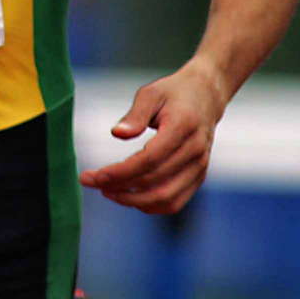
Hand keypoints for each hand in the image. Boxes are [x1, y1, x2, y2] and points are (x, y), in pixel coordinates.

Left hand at [79, 67, 221, 214]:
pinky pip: (175, 202)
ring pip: (166, 198)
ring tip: (108, 191)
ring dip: (134, 201)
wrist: (206, 96)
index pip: (148, 160)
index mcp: (183, 127)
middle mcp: (195, 151)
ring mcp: (200, 166)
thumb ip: (135, 115)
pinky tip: (129, 196)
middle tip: (94, 183)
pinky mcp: (199, 176)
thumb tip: (117, 134)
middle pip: (155, 182)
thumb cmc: (173, 93)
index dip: (119, 172)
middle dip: (120, 187)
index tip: (93, 176)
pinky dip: (150, 205)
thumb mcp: (151, 94)